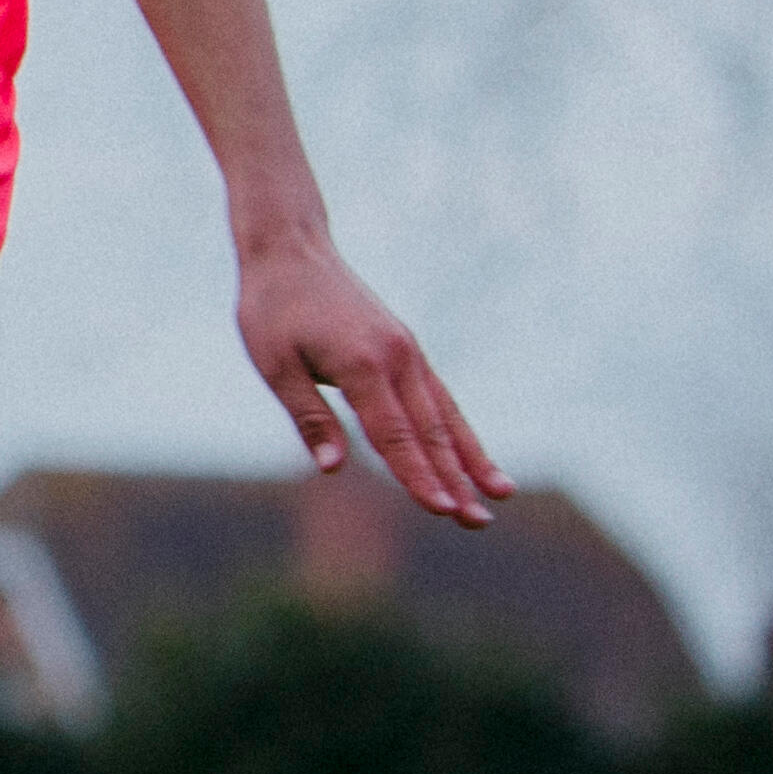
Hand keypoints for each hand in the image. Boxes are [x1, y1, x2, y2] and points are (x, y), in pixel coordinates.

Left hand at [234, 223, 500, 524]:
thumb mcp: (276, 365)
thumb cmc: (272, 309)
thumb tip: (333, 469)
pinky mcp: (407, 349)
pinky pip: (439, 397)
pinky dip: (458, 429)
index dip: (417, 476)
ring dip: (470, 458)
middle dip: (455, 480)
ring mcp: (408, 352)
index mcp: (363, 365)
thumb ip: (309, 416)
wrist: (291, 250)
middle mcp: (398, 359)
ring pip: (445, 415)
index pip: (394, 435)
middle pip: (430, 432)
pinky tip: (473, 455)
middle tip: (478, 523)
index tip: (441, 510)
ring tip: (500, 494)